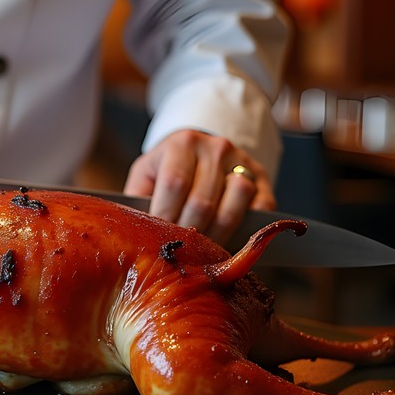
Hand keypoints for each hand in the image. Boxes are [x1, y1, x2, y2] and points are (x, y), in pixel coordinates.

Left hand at [123, 129, 274, 244]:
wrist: (199, 150)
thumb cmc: (166, 170)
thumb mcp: (146, 176)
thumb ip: (138, 200)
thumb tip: (132, 235)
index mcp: (181, 144)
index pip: (175, 184)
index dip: (166, 217)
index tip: (159, 239)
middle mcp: (214, 147)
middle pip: (203, 201)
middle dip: (190, 233)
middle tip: (180, 250)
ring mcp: (242, 160)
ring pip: (235, 203)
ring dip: (218, 233)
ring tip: (203, 247)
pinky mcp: (262, 177)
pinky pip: (261, 209)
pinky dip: (246, 229)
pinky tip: (227, 237)